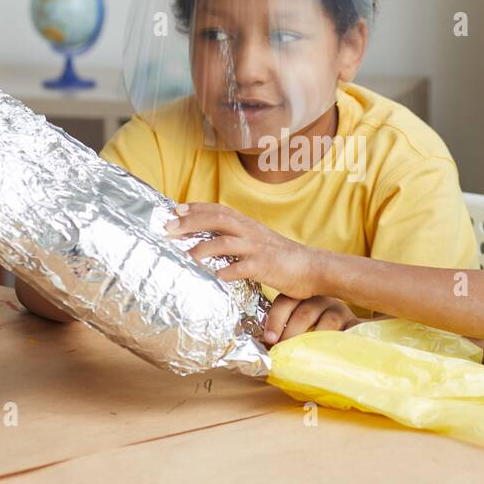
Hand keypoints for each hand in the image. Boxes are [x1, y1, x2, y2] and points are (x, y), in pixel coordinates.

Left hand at [164, 202, 321, 298]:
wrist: (314, 268)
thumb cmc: (284, 259)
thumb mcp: (260, 242)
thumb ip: (239, 240)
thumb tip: (214, 243)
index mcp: (249, 226)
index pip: (220, 210)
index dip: (197, 208)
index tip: (175, 208)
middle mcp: (252, 233)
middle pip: (218, 220)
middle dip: (192, 222)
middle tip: (169, 227)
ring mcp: (259, 249)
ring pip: (227, 242)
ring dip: (204, 248)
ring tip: (187, 255)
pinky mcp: (267, 267)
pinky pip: (244, 268)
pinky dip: (228, 271)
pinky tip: (215, 276)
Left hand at [263, 294, 358, 344]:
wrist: (344, 340)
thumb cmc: (312, 334)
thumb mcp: (295, 329)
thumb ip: (280, 334)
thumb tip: (265, 348)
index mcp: (301, 298)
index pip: (285, 301)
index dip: (275, 320)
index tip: (270, 339)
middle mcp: (321, 300)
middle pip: (304, 312)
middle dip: (291, 333)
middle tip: (284, 351)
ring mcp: (339, 311)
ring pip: (327, 321)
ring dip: (314, 340)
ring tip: (304, 355)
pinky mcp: (354, 324)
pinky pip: (349, 331)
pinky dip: (339, 343)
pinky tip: (330, 353)